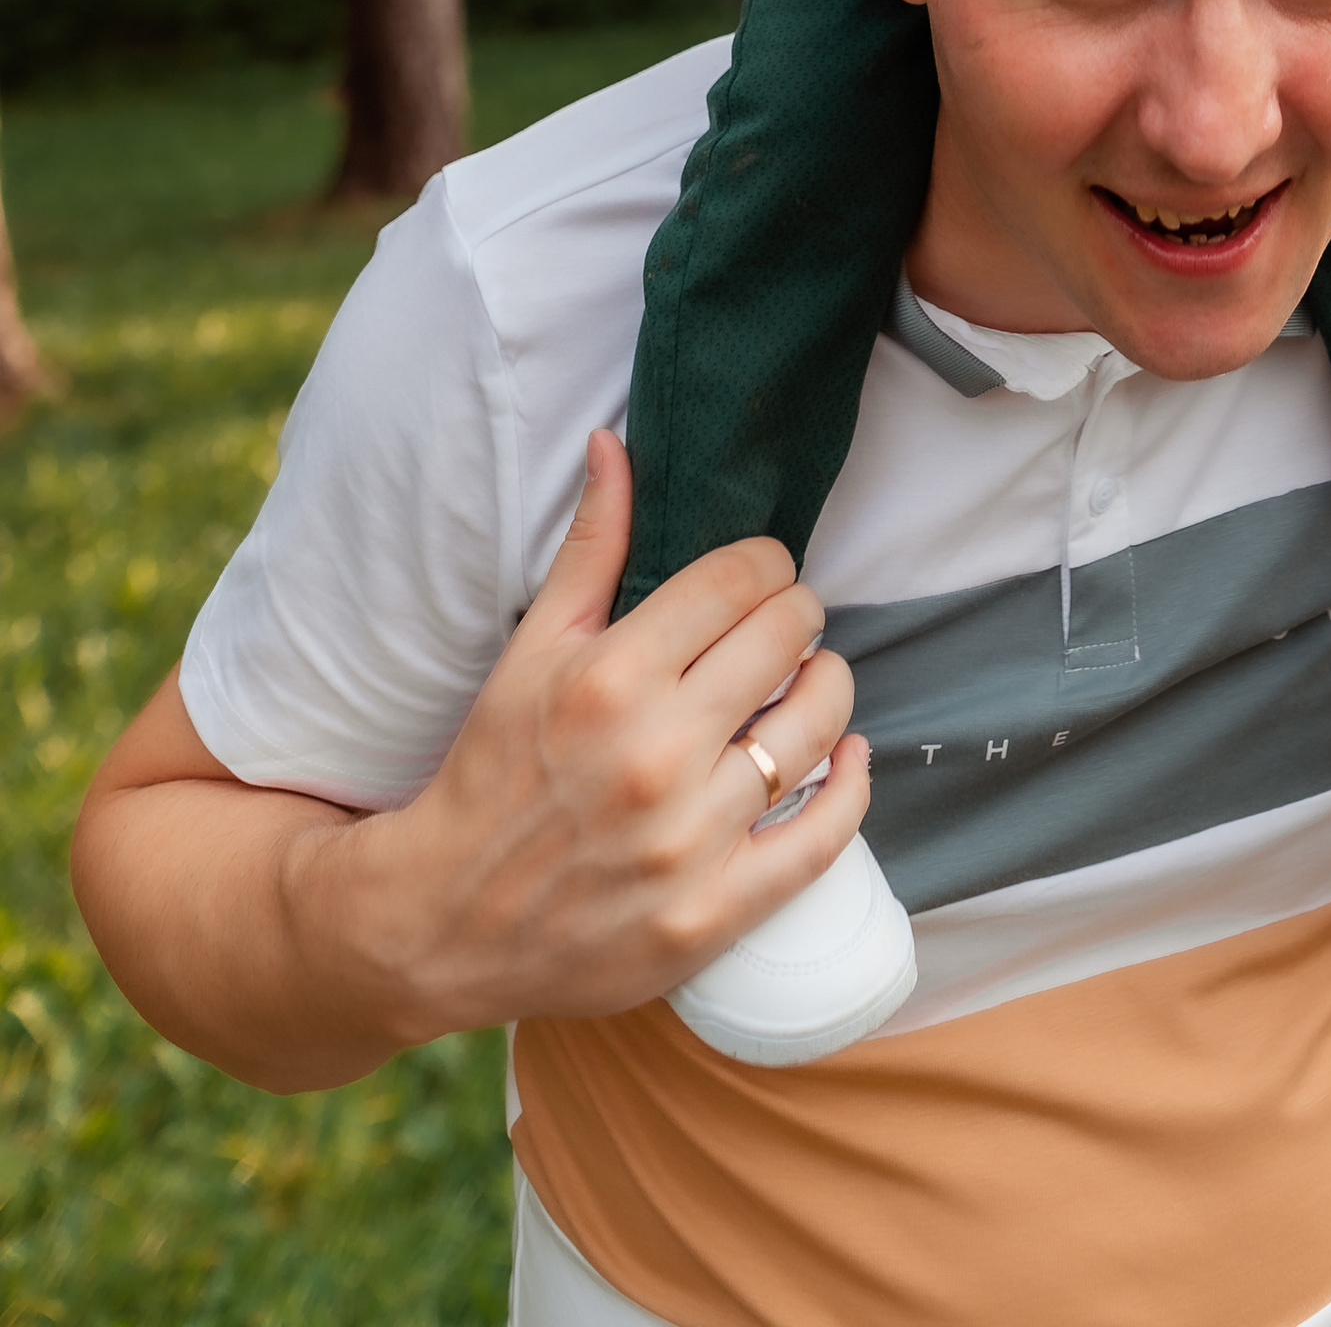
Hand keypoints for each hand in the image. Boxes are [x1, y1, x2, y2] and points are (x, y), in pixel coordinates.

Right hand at [339, 431, 867, 1037]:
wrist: (440, 924)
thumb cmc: (490, 775)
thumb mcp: (529, 652)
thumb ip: (589, 547)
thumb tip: (616, 444)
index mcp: (611, 678)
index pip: (741, 578)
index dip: (765, 564)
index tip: (760, 575)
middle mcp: (656, 755)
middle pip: (788, 638)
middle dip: (797, 615)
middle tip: (784, 624)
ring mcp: (689, 840)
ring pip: (819, 724)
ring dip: (828, 687)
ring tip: (808, 681)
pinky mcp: (713, 913)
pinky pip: (823, 838)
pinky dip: (852, 787)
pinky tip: (849, 756)